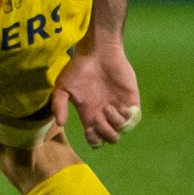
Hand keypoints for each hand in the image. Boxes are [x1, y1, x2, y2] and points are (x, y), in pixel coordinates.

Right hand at [52, 30, 141, 148]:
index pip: (96, 138)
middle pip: (110, 138)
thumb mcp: (63, 87)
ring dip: (114, 124)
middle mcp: (105, 115)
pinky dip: (128, 118)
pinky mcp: (131, 101)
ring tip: (108, 108)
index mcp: (90, 114)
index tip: (89, 130)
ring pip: (122, 130)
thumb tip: (60, 124)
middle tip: (98, 118)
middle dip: (105, 133)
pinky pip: (134, 119)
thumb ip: (59, 105)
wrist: (97, 53)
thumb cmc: (78, 69)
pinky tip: (120, 107)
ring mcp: (119, 108)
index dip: (94, 141)